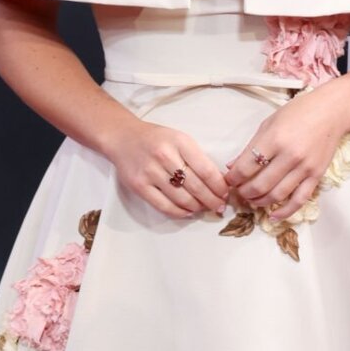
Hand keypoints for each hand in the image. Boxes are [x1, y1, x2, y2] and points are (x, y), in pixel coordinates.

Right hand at [106, 117, 230, 220]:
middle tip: (219, 207)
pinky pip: (164, 206)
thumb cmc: (157, 139)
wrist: (123, 138)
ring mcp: (150, 172)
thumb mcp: (180, 139)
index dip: (219, 186)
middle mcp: (165, 156)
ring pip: (182, 198)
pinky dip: (180, 212)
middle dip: (212, 200)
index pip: (206, 170)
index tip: (225, 194)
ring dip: (197, 207)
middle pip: (196, 187)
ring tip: (204, 208)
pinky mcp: (139, 186)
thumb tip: (217, 183)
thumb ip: (197, 158)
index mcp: (180, 141)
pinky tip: (188, 211)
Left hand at [222, 87, 346, 221]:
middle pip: (259, 185)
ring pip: (277, 195)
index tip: (228, 181)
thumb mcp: (269, 123)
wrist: (332, 111)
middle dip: (244, 193)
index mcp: (274, 139)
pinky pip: (299, 200)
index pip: (246, 167)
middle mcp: (289, 156)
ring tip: (252, 201)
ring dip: (259, 202)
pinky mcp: (316, 176)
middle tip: (238, 192)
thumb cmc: (299, 112)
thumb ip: (251, 146)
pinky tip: (273, 216)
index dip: (233, 178)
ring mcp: (304, 168)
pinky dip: (284, 212)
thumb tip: (231, 166)